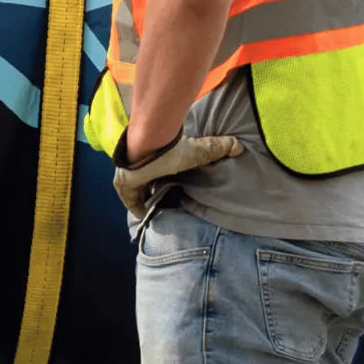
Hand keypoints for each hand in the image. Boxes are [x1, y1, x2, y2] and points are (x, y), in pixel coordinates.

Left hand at [111, 133, 243, 217]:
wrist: (146, 147)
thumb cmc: (171, 148)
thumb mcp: (198, 151)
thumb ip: (217, 148)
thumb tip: (240, 146)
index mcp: (155, 157)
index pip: (158, 171)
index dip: (163, 180)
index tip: (172, 190)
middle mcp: (139, 166)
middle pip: (145, 184)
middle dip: (152, 192)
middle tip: (165, 205)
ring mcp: (128, 175)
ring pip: (136, 192)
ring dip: (144, 201)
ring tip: (157, 213)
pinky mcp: (123, 185)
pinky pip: (131, 201)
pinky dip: (138, 209)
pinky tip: (147, 217)